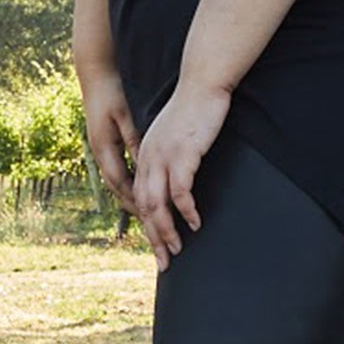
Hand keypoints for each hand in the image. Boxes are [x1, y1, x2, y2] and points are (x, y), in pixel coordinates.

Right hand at [76, 67, 139, 213]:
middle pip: (117, 187)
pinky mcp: (105, 144)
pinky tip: (139, 189)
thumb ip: (132, 140)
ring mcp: (100, 149)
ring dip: (130, 197)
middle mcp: (99, 153)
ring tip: (146, 215)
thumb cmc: (110, 94)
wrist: (94, 78)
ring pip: (117, 181)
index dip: (134, 199)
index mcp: (103, 148)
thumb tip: (143, 165)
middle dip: (132, 206)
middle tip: (149, 225)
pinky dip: (128, 183)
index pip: (119, 182)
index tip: (149, 215)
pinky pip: (117, 170)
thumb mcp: (123, 117)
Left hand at [131, 80, 232, 271]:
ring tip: (177, 250)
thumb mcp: (175, 133)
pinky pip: (181, 192)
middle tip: (164, 261)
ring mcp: (163, 156)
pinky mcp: (183, 154)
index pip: (140, 197)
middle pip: (144, 207)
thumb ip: (171, 153)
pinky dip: (186, 211)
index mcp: (145, 154)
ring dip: (166, 231)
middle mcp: (149, 158)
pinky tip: (195, 223)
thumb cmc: (195, 107)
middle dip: (153, 238)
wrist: (203, 82)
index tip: (157, 244)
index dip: (147, 224)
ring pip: (157, 204)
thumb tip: (177, 172)